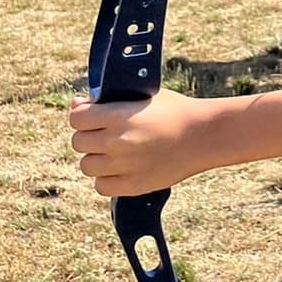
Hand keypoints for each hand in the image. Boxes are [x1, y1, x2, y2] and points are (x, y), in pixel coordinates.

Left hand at [69, 88, 212, 195]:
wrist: (205, 136)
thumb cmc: (175, 111)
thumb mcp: (143, 95)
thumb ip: (108, 101)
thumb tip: (78, 105)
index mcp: (119, 116)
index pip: (77, 118)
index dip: (82, 115)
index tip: (90, 116)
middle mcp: (117, 142)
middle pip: (78, 142)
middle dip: (88, 136)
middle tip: (104, 134)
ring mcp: (124, 166)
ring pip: (87, 165)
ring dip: (96, 158)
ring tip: (113, 152)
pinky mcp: (134, 186)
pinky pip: (101, 186)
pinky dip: (106, 178)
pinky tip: (119, 169)